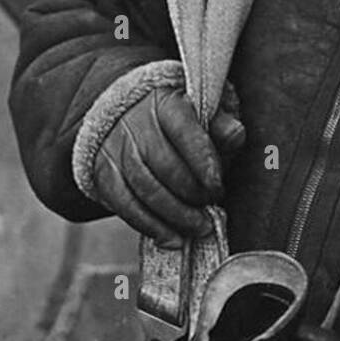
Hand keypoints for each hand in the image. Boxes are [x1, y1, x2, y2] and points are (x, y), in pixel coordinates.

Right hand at [92, 87, 244, 246]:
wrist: (131, 123)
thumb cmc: (179, 125)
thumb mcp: (203, 117)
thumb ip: (220, 127)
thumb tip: (236, 133)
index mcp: (164, 102)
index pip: (183, 130)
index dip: (202, 159)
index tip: (217, 185)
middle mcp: (134, 122)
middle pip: (163, 164)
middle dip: (191, 192)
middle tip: (211, 208)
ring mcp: (115, 148)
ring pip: (145, 188)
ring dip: (175, 214)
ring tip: (199, 227)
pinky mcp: (103, 173)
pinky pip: (125, 205)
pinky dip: (150, 226)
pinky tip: (172, 238)